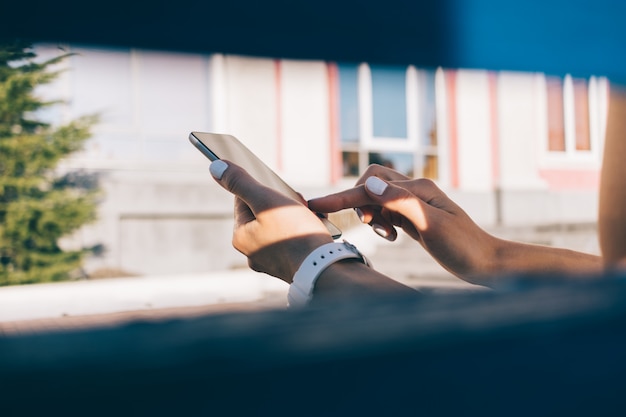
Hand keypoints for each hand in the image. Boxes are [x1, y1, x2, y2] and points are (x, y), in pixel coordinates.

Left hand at [210, 160, 332, 282]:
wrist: (323, 268)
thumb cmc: (294, 233)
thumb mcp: (265, 200)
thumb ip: (241, 183)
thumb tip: (215, 167)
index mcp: (241, 237)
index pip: (243, 200)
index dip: (262, 188)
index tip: (279, 188)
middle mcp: (252, 252)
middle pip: (263, 213)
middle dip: (283, 203)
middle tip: (298, 202)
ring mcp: (272, 261)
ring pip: (281, 226)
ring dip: (295, 215)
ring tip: (309, 215)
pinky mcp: (290, 266)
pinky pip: (294, 240)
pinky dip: (303, 230)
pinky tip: (314, 227)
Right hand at [308, 164, 496, 279]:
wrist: (485, 262)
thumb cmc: (463, 246)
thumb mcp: (432, 225)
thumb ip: (401, 202)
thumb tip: (369, 182)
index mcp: (416, 190)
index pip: (370, 188)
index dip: (342, 197)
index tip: (315, 205)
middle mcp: (413, 192)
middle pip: (371, 183)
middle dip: (358, 201)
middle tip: (366, 224)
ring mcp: (413, 204)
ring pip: (376, 198)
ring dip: (371, 214)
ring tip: (385, 235)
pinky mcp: (413, 217)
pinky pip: (386, 211)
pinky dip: (380, 221)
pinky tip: (391, 236)